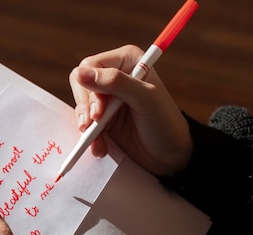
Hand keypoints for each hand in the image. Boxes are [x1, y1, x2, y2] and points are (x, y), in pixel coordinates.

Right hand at [69, 44, 192, 176]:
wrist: (171, 156)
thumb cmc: (165, 123)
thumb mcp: (145, 99)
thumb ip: (115, 82)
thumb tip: (80, 73)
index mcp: (127, 60)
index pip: (91, 66)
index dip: (89, 87)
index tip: (98, 112)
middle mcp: (115, 75)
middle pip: (80, 83)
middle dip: (85, 108)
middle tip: (93, 126)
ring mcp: (108, 98)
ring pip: (81, 105)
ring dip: (86, 126)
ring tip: (98, 142)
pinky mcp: (103, 118)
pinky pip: (85, 123)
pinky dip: (90, 138)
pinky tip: (101, 147)